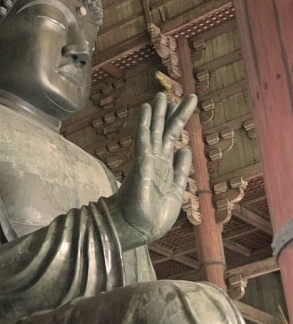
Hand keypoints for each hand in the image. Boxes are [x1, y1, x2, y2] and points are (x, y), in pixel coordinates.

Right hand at [107, 92, 196, 249]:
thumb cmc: (154, 216)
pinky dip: (144, 123)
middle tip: (181, 95)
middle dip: (174, 113)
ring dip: (159, 112)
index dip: (178, 123)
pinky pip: (143, 138)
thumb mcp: (176, 191)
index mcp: (166, 168)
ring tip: (162, 94)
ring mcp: (148, 161)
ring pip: (156, 131)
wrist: (139, 228)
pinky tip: (145, 108)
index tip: (181, 106)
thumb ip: (180, 170)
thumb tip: (185, 150)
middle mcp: (157, 161)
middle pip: (167, 132)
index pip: (173, 140)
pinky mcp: (141, 163)